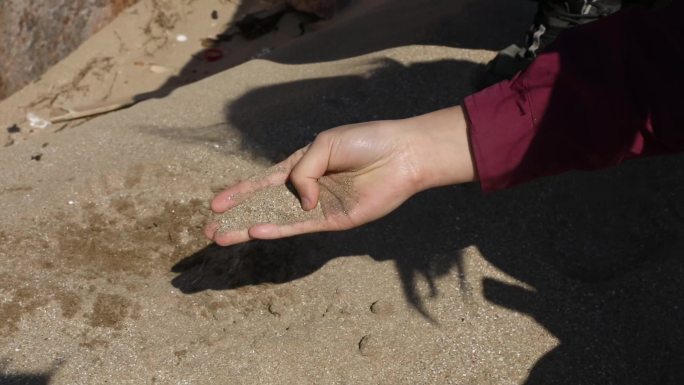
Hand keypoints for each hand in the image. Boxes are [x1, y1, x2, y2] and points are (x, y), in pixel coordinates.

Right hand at [205, 106, 475, 245]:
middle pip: (263, 205)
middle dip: (237, 218)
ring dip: (249, 228)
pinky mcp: (333, 220)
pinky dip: (278, 229)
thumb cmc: (365, 142)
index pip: (262, 182)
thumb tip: (299, 202)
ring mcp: (318, 206)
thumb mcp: (324, 145)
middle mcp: (306, 188)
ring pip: (276, 220)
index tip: (215, 204)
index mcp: (301, 165)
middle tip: (211, 231)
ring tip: (223, 238)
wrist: (402, 154)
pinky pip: (300, 227)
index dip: (238, 193)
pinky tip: (257, 231)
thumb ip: (302, 171)